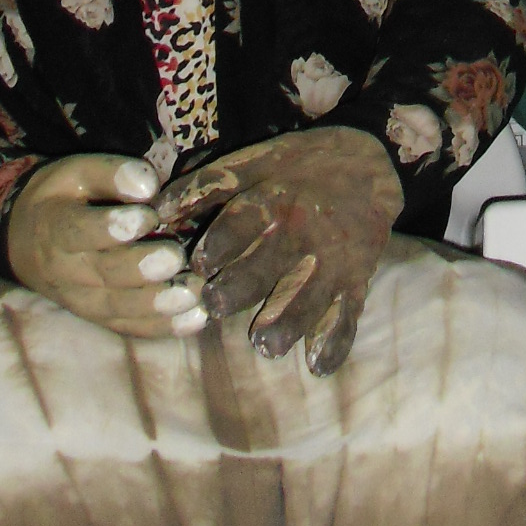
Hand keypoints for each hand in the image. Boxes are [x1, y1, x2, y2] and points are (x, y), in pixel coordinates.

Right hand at [5, 154, 200, 338]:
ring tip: (193, 293)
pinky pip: (126, 327)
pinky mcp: (97, 317)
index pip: (80, 232)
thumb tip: (148, 185)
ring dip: (157, 305)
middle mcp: (66, 271)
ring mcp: (81, 300)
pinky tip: (194, 320)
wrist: (23, 242)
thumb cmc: (60, 198)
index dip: (112, 227)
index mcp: (56, 228)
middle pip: (103, 274)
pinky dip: (161, 327)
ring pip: (117, 308)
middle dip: (142, 269)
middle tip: (176, 258)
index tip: (147, 215)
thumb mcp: (76, 171)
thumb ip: (111, 173)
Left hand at [153, 127, 403, 371]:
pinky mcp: (357, 278)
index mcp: (273, 198)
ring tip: (264, 344)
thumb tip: (154, 210)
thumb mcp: (255, 163)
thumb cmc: (300, 166)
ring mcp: (331, 257)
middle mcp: (301, 230)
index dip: (217, 243)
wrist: (371, 160)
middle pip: (267, 263)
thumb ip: (207, 186)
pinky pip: (349, 313)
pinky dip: (336, 340)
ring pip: (307, 294)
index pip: (241, 221)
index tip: (197, 263)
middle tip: (213, 304)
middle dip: (239, 286)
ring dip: (287, 320)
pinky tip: (318, 364)